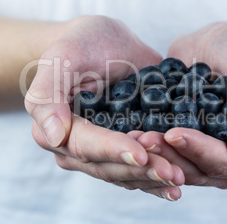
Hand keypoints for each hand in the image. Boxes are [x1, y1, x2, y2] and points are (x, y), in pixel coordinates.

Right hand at [25, 15, 183, 199]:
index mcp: (56, 129)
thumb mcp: (62, 57)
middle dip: (140, 171)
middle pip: (108, 167)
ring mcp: (103, 150)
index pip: (85, 146)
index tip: (141, 154)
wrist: (106, 44)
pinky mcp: (125, 147)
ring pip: (126, 174)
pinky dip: (156, 178)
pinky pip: (138, 169)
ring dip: (152, 178)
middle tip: (171, 172)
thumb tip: (53, 136)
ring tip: (178, 177)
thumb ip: (48, 93)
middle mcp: (77, 148)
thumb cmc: (82, 44)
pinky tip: (177, 183)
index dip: (113, 151)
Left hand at [140, 24, 226, 186]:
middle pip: (196, 171)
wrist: (220, 43)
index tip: (174, 133)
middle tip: (144, 137)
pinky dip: (146, 145)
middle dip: (169, 156)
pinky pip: (162, 151)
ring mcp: (199, 153)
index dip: (199, 153)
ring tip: (133, 136)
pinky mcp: (178, 141)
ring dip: (154, 155)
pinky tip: (129, 131)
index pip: (225, 164)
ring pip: (175, 166)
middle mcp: (225, 160)